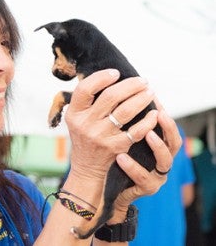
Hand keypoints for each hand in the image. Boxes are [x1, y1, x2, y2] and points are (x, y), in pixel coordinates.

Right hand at [65, 69, 155, 181]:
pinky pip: (136, 131)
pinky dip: (148, 121)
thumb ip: (86, 100)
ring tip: (150, 92)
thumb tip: (107, 75)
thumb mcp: (76, 118)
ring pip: (126, 111)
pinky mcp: (115, 147)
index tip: (116, 73)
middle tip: (142, 81)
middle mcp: (85, 124)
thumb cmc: (84, 134)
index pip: (85, 89)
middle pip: (110, 97)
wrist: (86, 165)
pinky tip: (154, 114)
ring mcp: (101, 136)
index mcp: (74, 113)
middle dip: (130, 85)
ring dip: (141, 99)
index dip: (101, 77)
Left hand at [108, 102, 181, 222]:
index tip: (152, 97)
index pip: (167, 126)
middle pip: (174, 142)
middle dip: (168, 127)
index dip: (162, 111)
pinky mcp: (146, 188)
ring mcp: (156, 174)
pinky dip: (133, 166)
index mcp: (158, 145)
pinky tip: (120, 156)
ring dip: (157, 146)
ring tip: (146, 133)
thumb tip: (119, 93)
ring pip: (165, 161)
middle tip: (158, 114)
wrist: (107, 186)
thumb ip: (127, 122)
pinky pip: (143, 178)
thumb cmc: (116, 157)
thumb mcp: (122, 138)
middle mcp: (162, 159)